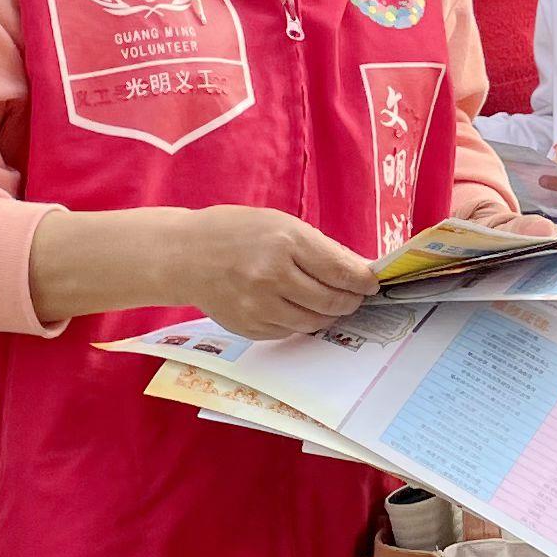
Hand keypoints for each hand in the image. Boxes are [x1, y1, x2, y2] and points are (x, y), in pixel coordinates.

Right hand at [163, 206, 377, 339]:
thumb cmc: (235, 233)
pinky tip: (296, 308)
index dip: (363, 282)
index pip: (341, 271)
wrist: (184, 256)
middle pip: (332, 301)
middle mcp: (273, 276)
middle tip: (355, 296)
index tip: (372, 284)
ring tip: (327, 302)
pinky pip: (290, 331)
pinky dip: (300, 322)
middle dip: (350, 301)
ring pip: (314, 322)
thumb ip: (319, 248)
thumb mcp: (280, 225)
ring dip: (328, 314)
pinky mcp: (249, 327)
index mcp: (285, 242)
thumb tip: (357, 271)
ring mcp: (259, 306)